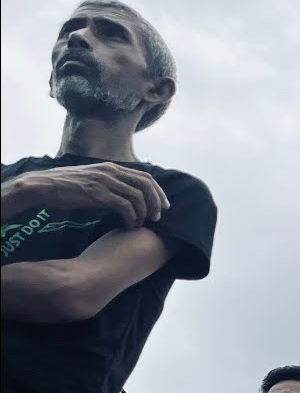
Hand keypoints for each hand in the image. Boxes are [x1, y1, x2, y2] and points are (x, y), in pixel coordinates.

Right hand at [19, 162, 168, 227]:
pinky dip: (131, 217)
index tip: (163, 205)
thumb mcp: (92, 179)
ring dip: (143, 213)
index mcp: (111, 167)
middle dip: (156, 202)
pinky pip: (124, 206)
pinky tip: (128, 225)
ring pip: (137, 197)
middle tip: (156, 217)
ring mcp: (104, 182)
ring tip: (140, 224)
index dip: (158, 191)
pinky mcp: (96, 194)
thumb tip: (126, 196)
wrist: (42, 186)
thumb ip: (110, 183)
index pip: (145, 176)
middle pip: (146, 185)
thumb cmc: (66, 186)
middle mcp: (111, 172)